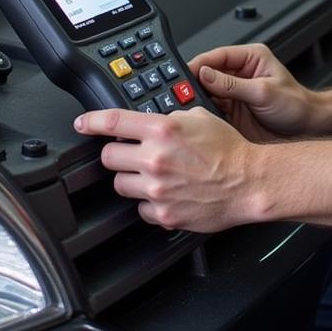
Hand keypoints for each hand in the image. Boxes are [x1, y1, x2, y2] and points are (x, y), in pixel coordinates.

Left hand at [73, 107, 259, 231]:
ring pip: (120, 184)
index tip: (82, 124)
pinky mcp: (163, 213)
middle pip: (108, 157)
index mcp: (162, 130)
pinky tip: (166, 193)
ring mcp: (157, 189)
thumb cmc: (230, 149)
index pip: (112, 122)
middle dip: (118, 153)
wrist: (248, 182)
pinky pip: (140, 208)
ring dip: (132, 178)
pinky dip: (149, 201)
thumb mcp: (199, 117)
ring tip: (153, 175)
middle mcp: (155, 158)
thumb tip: (150, 123)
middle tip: (132, 154)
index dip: (91, 122)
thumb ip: (169, 118)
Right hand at [188, 44, 316, 141]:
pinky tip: (201, 118)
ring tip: (190, 107)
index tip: (185, 75)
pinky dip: (205, 113)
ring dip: (198, 99)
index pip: (217, 56)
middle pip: (208, 73)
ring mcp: (234, 91)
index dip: (199, 64)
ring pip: (207, 92)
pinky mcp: (232, 109)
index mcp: (250, 58)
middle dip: (195, 83)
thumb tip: (205, 74)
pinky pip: (212, 108)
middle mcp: (240, 72)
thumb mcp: (263, 92)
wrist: (306, 127)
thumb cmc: (295, 104)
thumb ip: (232, 84)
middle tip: (182, 94)